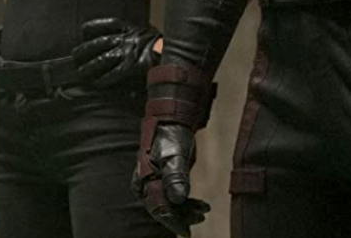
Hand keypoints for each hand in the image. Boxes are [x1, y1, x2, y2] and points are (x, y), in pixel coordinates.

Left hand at [72, 17, 160, 87]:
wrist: (176, 54)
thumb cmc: (162, 47)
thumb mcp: (148, 34)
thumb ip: (134, 36)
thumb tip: (122, 39)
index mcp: (131, 29)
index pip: (107, 24)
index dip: (93, 27)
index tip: (84, 31)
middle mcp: (127, 40)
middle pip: (99, 42)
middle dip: (84, 49)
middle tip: (75, 55)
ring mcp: (128, 53)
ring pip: (102, 59)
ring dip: (89, 66)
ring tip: (80, 72)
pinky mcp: (131, 68)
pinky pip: (112, 75)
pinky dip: (102, 80)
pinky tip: (94, 83)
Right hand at [132, 122, 209, 236]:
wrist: (172, 123)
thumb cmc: (171, 138)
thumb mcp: (175, 156)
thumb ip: (175, 178)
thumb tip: (178, 200)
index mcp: (145, 180)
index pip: (159, 207)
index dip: (173, 221)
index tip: (187, 231)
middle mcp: (146, 185)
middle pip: (164, 209)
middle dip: (183, 216)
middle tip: (202, 217)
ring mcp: (154, 183)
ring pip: (170, 205)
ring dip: (187, 210)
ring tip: (204, 210)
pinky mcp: (163, 181)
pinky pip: (173, 198)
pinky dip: (186, 203)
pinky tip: (200, 204)